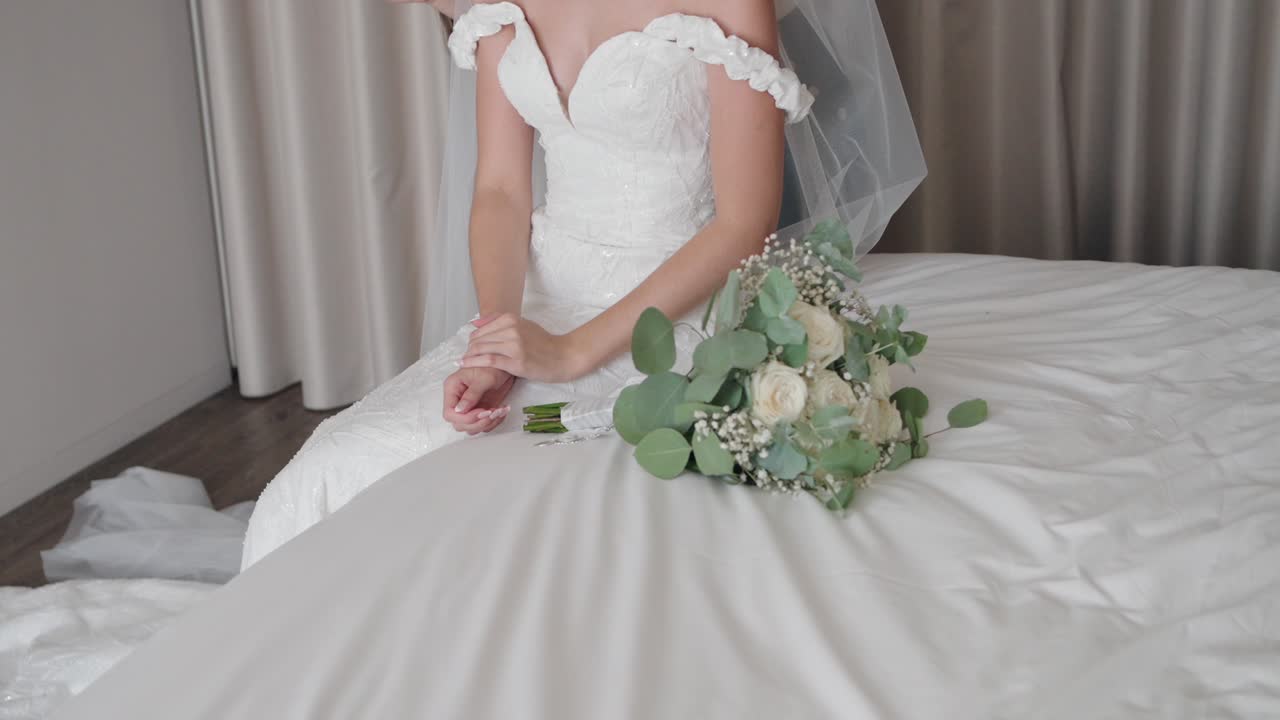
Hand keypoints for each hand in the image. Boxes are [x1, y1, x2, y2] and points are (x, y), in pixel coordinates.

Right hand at [442, 367, 514, 434]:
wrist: (505, 363)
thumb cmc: (493, 365)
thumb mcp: (483, 378)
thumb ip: (471, 395)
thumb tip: (459, 410)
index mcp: (452, 388)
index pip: (449, 413)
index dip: (465, 418)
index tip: (482, 412)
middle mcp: (458, 399)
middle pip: (459, 424)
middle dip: (478, 423)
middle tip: (493, 413)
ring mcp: (469, 406)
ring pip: (471, 427)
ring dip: (487, 424)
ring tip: (500, 411)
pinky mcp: (480, 410)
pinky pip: (483, 425)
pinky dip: (494, 422)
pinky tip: (502, 411)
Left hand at [460, 313, 587, 382]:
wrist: (563, 356)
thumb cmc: (544, 343)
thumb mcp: (524, 325)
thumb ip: (500, 322)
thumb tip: (475, 322)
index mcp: (512, 318)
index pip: (483, 327)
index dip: (473, 338)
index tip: (470, 347)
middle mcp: (512, 329)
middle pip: (480, 338)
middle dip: (470, 348)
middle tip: (465, 357)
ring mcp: (514, 345)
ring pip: (482, 348)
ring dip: (469, 356)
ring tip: (464, 362)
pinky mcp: (516, 361)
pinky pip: (489, 360)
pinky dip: (475, 362)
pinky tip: (467, 365)